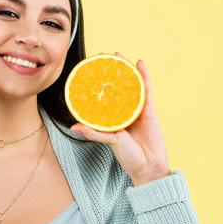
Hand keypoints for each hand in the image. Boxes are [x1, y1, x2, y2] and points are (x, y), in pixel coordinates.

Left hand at [69, 52, 171, 186]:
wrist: (149, 167)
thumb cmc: (128, 157)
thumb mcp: (109, 142)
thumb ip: (94, 133)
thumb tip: (74, 126)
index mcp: (112, 118)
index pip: (103, 97)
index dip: (98, 85)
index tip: (90, 72)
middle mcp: (123, 111)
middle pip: (116, 88)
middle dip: (110, 73)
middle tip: (102, 58)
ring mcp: (137, 109)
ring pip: (131, 85)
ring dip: (125, 70)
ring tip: (118, 56)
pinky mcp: (149, 110)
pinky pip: (146, 90)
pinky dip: (144, 76)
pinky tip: (139, 64)